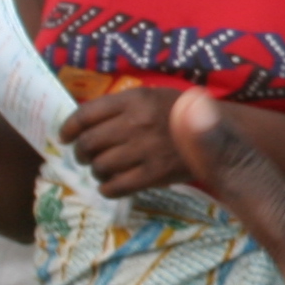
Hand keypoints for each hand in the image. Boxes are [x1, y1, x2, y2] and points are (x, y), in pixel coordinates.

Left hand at [62, 87, 195, 197]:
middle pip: (89, 143)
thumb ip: (121, 106)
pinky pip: (117, 186)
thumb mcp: (151, 96)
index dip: (68, 128)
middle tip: (84, 157)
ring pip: (100, 166)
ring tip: (101, 170)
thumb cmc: (180, 112)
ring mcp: (145, 149)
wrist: (219, 132)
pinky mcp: (155, 173)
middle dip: (80, 153)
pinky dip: (107, 189)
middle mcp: (136, 122)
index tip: (64, 138)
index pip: (85, 114)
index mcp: (134, 99)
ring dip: (95, 171)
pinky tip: (110, 186)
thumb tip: (84, 124)